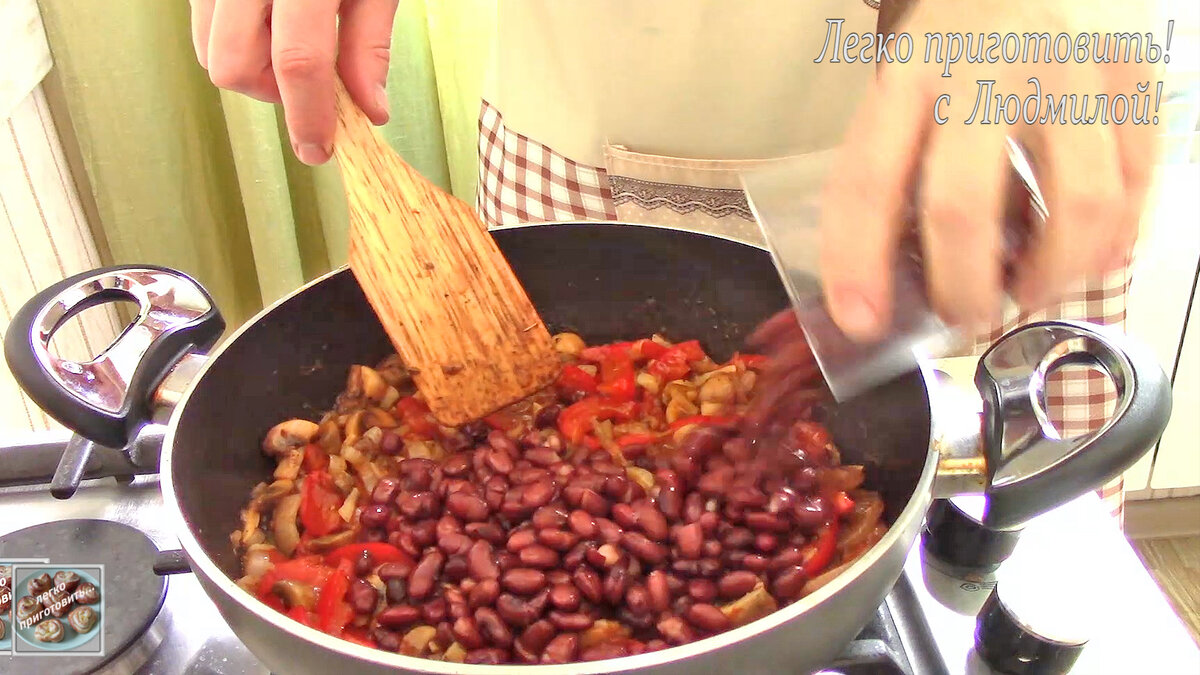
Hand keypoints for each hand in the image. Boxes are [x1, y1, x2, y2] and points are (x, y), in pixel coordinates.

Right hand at [190, 0, 398, 164]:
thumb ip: (369, 43)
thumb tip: (368, 110)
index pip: (298, 62)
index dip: (309, 116)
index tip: (320, 149)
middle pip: (232, 64)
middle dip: (271, 93)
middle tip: (312, 88)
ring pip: (208, 46)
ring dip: (250, 69)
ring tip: (292, 48)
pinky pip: (202, 18)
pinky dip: (236, 36)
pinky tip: (271, 21)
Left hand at [820, 1, 1158, 339]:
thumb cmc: (958, 44)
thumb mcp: (903, 87)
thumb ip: (891, 171)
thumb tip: (880, 292)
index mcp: (911, 71)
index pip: (870, 179)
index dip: (859, 262)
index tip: (863, 323)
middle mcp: (990, 68)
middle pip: (966, 205)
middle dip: (961, 289)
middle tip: (962, 317)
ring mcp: (1075, 72)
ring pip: (1080, 206)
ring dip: (1051, 277)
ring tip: (1027, 291)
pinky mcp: (1138, 80)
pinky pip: (1138, 188)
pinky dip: (1111, 244)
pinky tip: (1082, 256)